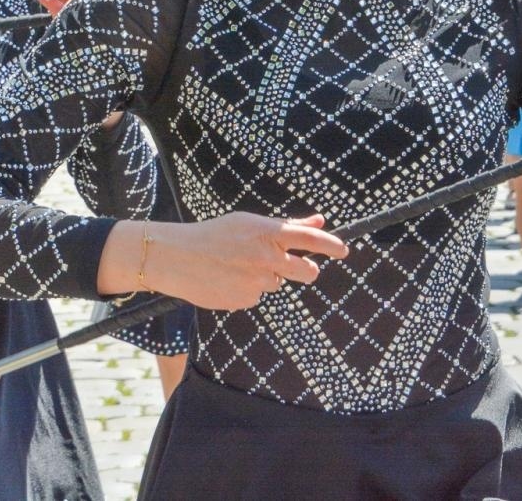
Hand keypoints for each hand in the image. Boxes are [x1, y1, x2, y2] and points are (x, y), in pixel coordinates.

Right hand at [133, 213, 348, 311]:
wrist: (177, 258)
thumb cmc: (215, 234)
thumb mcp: (249, 223)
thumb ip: (287, 225)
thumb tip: (320, 220)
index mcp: (267, 233)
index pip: (310, 238)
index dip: (331, 244)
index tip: (344, 250)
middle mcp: (267, 258)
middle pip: (306, 271)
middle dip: (308, 270)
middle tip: (302, 267)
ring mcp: (257, 282)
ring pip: (277, 283)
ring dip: (266, 277)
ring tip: (238, 266)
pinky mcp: (246, 300)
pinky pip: (257, 296)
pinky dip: (248, 289)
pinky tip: (228, 279)